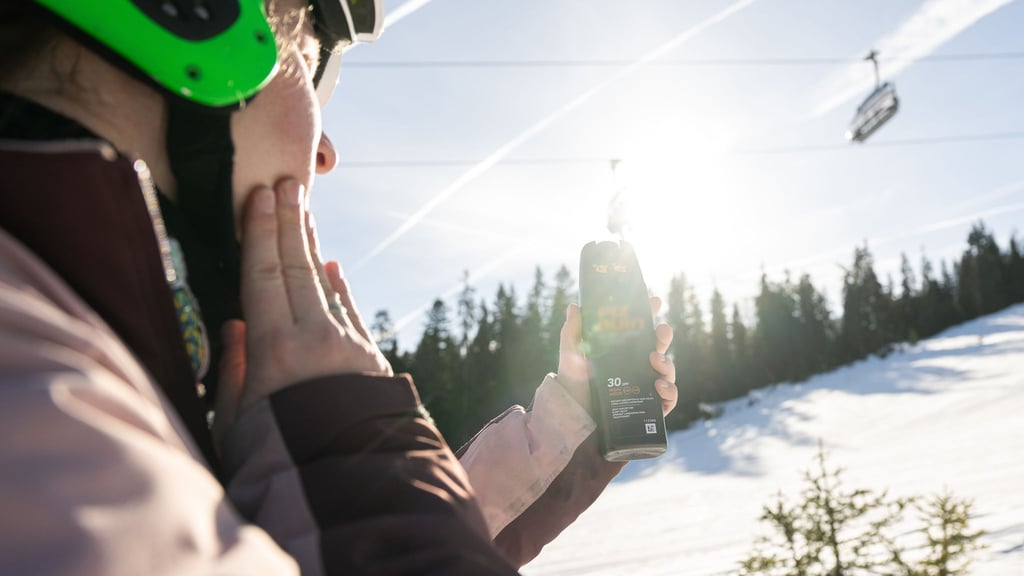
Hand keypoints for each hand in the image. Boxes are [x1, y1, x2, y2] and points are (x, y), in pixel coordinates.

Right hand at [214, 178, 391, 441]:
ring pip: (326, 285)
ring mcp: (348, 345)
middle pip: (298, 268)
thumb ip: (233, 368)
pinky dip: (339, 287)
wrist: (350, 482)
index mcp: (275, 347)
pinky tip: (333, 267)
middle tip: (287, 184)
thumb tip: (235, 325)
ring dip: (313, 249)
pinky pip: (349, 311)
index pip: (265, 273)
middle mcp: (315, 336)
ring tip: (305, 216)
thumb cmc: (279, 458)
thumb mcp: (236, 419)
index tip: (261, 194)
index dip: (261, 231)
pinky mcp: (369, 359)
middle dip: (290, 224)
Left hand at [557, 297, 677, 416]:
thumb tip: (575, 306)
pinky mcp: (651, 407)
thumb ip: (573, 332)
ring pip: (668, 370)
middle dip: (664, 336)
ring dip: (667, 363)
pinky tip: (659, 386)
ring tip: (654, 360)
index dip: (650, 314)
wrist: (575, 416)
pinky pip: (670, 398)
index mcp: (623, 351)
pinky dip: (670, 391)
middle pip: (659, 347)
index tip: (655, 301)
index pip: (641, 330)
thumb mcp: (571, 355)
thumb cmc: (574, 384)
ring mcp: (647, 386)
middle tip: (660, 330)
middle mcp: (638, 366)